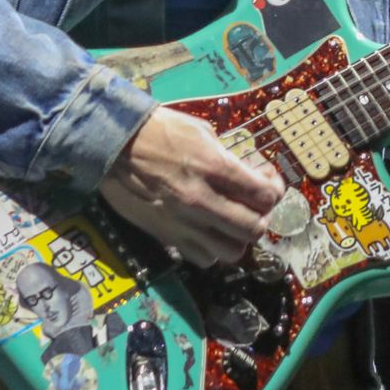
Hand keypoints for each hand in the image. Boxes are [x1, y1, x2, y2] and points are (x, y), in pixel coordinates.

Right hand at [99, 106, 284, 267]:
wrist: (115, 145)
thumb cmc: (161, 131)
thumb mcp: (202, 132)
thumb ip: (227, 156)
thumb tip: (247, 172)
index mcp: (213, 167)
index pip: (263, 194)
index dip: (274, 190)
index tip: (269, 183)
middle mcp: (201, 200)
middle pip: (253, 228)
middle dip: (262, 217)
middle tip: (256, 206)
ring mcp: (182, 222)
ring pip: (231, 252)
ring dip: (239, 239)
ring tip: (234, 223)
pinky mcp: (166, 236)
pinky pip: (202, 258)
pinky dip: (212, 250)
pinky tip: (210, 233)